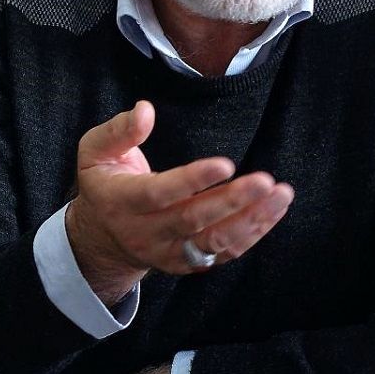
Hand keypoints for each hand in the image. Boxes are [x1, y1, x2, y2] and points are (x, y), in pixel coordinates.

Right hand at [66, 100, 293, 302]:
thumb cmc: (104, 183)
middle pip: (192, 221)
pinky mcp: (187, 263)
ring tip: (280, 196)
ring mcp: (168, 252)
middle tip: (265, 181)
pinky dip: (252, 234)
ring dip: (251, 221)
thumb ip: (119, 130)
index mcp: (121, 201)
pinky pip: (223, 253)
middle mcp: (145, 233)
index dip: (193, 180)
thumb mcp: (94, 152)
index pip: (159, 194)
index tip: (226, 164)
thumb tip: (145, 110)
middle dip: (232, 202)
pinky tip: (274, 211)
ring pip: (213, 243)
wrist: (101, 237)